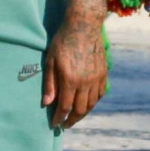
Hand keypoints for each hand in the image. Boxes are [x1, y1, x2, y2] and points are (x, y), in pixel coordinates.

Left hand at [43, 0, 107, 128]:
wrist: (84, 25)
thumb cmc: (63, 41)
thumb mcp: (51, 61)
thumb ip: (50, 84)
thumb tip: (47, 103)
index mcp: (70, 79)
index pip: (65, 107)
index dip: (59, 118)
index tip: (55, 124)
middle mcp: (85, 82)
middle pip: (80, 110)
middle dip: (72, 120)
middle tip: (65, 124)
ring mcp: (96, 78)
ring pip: (91, 104)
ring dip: (83, 114)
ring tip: (75, 117)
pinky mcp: (103, 74)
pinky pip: (99, 95)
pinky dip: (93, 103)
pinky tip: (86, 104)